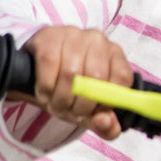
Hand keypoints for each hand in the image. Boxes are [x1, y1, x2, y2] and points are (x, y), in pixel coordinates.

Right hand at [8, 27, 133, 139]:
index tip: (94, 113)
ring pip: (71, 74)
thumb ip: (106, 125)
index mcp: (115, 55)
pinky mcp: (49, 36)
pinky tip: (44, 94)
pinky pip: (49, 65)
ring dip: (61, 100)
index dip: (107, 102)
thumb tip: (104, 122)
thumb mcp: (92, 112)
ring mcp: (73, 34)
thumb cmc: (72, 90)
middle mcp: (98, 40)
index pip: (121, 79)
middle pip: (95, 79)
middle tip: (70, 113)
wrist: (39, 69)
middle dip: (80, 106)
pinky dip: (45, 88)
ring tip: (56, 106)